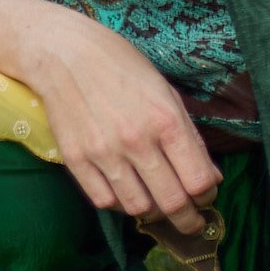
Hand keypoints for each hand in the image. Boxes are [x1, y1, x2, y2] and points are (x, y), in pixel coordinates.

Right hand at [0, 0, 219, 233]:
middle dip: (188, 219)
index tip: (205, 196)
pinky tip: (123, 190)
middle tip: (189, 220)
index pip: (199, 182)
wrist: (60, 50)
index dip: (208, 195)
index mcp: (165, 119)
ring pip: (138, 208)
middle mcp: (135, 139)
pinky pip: (103, 200)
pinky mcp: (74, 157)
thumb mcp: (165, 90)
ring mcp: (102, 151)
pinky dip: (118, 203)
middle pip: (172, 203)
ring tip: (154, 203)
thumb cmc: (119, 64)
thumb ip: (189, 136)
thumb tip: (208, 178)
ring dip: (152, 212)